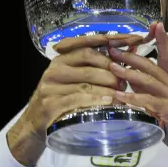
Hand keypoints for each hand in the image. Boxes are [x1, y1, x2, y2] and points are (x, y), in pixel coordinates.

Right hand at [7, 33, 147, 166]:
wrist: (35, 125)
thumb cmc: (61, 101)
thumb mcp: (74, 81)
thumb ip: (95, 69)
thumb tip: (128, 54)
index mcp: (61, 59)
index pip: (87, 45)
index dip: (110, 42)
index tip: (132, 41)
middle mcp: (55, 69)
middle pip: (89, 60)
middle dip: (111, 69)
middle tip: (125, 81)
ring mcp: (50, 86)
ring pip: (86, 81)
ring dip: (107, 87)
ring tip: (121, 94)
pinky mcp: (50, 104)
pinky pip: (77, 99)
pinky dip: (95, 99)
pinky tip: (108, 102)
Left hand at [107, 22, 167, 158]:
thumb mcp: (155, 101)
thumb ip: (143, 88)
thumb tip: (125, 75)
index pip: (167, 56)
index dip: (162, 40)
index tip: (156, 24)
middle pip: (152, 65)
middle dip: (131, 56)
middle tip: (113, 49)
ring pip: (149, 81)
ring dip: (129, 74)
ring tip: (113, 68)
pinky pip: (148, 101)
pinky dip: (132, 98)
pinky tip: (119, 97)